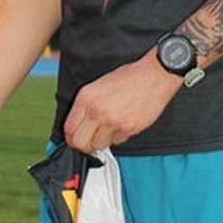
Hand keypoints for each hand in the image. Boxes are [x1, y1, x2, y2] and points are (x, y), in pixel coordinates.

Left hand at [62, 50, 178, 152]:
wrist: (153, 76)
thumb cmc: (128, 78)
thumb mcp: (98, 86)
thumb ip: (85, 106)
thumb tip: (78, 126)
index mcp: (86, 98)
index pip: (69, 128)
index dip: (70, 138)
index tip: (74, 140)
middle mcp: (97, 111)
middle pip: (80, 143)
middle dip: (84, 146)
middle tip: (89, 142)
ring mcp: (113, 121)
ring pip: (99, 145)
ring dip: (103, 140)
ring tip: (109, 127)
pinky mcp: (128, 129)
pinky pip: (117, 141)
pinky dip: (118, 136)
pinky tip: (123, 122)